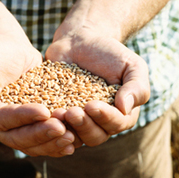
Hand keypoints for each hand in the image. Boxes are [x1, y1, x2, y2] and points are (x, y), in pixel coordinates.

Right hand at [0, 32, 76, 156]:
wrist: (8, 47)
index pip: (1, 120)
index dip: (23, 117)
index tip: (44, 110)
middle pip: (16, 137)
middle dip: (40, 135)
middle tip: (63, 128)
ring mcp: (10, 129)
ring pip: (30, 145)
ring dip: (51, 144)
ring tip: (72, 137)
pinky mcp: (27, 127)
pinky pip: (40, 142)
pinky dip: (55, 144)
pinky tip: (73, 142)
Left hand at [46, 27, 149, 146]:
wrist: (80, 40)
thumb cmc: (110, 53)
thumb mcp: (132, 65)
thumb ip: (136, 87)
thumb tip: (126, 108)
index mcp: (121, 114)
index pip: (117, 124)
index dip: (105, 118)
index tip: (92, 106)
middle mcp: (98, 123)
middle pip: (94, 136)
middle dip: (83, 126)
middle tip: (71, 112)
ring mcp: (75, 121)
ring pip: (72, 136)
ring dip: (65, 128)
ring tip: (56, 113)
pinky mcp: (55, 114)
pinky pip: (51, 126)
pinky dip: (47, 124)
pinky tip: (41, 115)